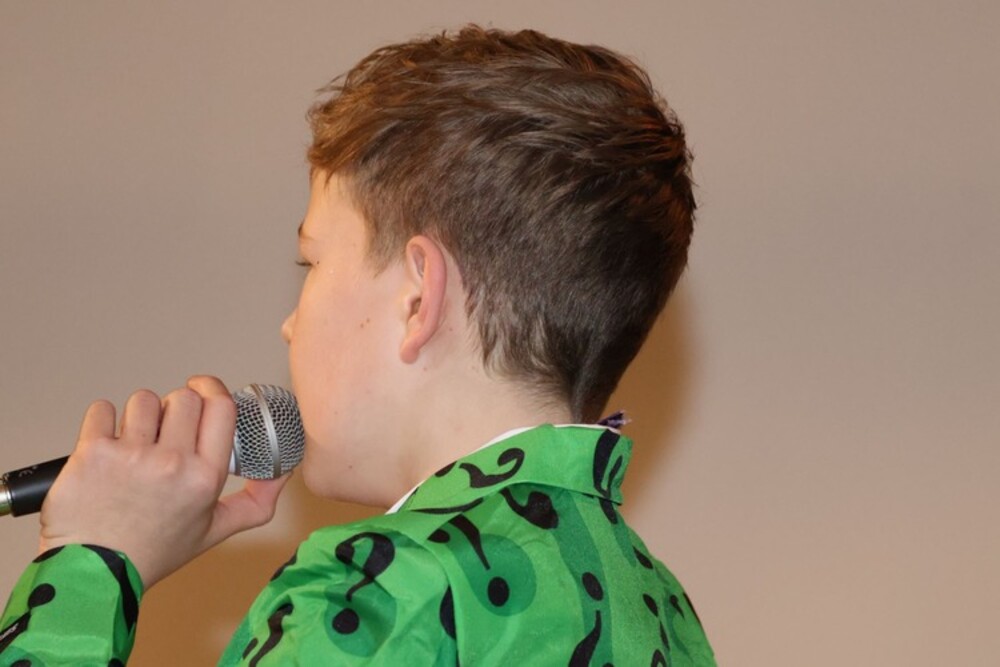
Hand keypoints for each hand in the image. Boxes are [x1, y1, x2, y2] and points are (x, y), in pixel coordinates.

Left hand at [38, 375, 290, 588]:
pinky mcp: (93, 452)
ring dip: (140, 415)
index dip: (212, 388)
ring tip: (135, 444)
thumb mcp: (214, 531)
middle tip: (165, 431)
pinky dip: (103, 421)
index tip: (203, 388)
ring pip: (143, 400)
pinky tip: (107, 447)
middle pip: (183, 397)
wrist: (95, 573)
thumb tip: (284, 471)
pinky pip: (103, 409)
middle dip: (175, 408)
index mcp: (205, 477)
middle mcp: (172, 463)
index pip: (220, 406)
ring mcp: (130, 455)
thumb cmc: (153, 551)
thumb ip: (257, 502)